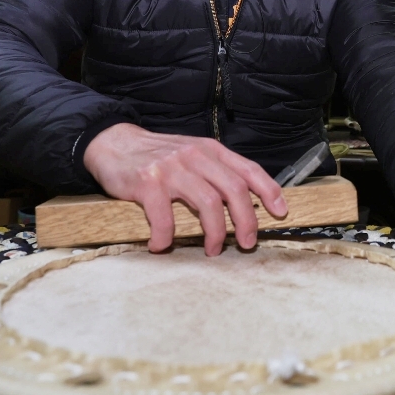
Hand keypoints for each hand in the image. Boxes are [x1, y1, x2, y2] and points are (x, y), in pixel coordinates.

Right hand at [82, 123, 287, 255]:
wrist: (114, 144)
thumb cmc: (157, 156)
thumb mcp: (192, 154)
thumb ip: (216, 171)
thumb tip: (246, 200)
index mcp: (210, 150)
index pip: (248, 169)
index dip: (268, 191)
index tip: (280, 213)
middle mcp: (195, 156)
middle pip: (234, 190)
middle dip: (246, 221)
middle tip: (247, 243)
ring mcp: (172, 169)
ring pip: (208, 204)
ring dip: (215, 233)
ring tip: (212, 250)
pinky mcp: (147, 183)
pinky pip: (164, 218)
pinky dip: (166, 237)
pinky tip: (162, 245)